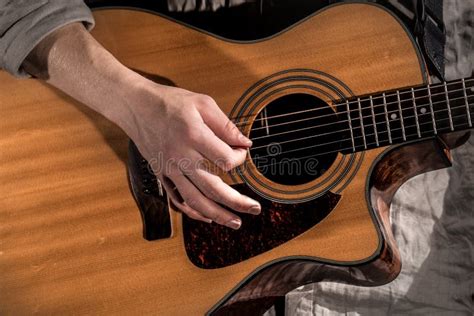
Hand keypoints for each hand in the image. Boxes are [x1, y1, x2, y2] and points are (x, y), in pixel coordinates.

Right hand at [23, 22, 259, 228]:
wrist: (136, 106)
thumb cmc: (170, 102)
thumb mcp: (202, 103)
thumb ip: (226, 125)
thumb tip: (246, 143)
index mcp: (193, 136)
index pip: (226, 160)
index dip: (240, 158)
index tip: (241, 151)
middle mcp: (181, 157)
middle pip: (213, 188)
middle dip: (238, 202)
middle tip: (255, 209)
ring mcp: (169, 169)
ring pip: (196, 200)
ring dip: (218, 215)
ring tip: (236, 222)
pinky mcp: (162, 175)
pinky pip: (178, 200)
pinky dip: (194, 212)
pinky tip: (209, 218)